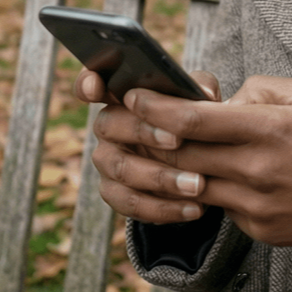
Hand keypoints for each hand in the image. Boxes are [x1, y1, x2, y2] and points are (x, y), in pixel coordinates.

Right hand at [74, 67, 221, 224]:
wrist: (199, 162)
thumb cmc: (194, 120)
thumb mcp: (202, 101)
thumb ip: (200, 92)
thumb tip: (203, 92)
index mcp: (123, 95)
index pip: (92, 83)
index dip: (88, 83)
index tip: (97, 88)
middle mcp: (108, 125)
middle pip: (109, 124)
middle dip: (144, 131)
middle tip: (178, 141)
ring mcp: (107, 160)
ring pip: (122, 169)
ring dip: (161, 178)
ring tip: (198, 185)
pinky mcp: (115, 193)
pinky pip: (131, 204)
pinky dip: (164, 208)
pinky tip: (194, 208)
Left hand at [123, 75, 291, 255]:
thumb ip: (262, 89)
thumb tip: (224, 100)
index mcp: (271, 129)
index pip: (194, 120)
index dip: (156, 107)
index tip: (135, 96)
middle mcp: (258, 170)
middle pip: (181, 154)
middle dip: (145, 135)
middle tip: (123, 120)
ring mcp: (257, 205)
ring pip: (192, 184)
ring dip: (169, 165)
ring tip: (156, 147)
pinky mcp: (260, 230)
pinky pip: (221, 204)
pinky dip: (210, 186)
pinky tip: (210, 172)